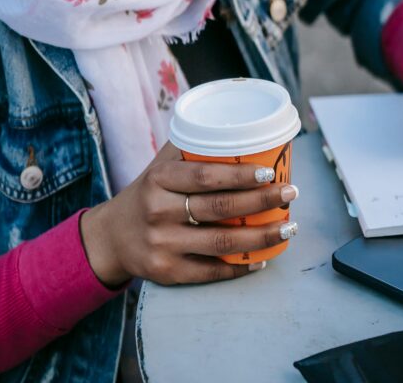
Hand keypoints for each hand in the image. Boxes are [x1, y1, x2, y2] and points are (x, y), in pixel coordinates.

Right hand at [79, 142, 298, 287]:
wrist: (112, 237)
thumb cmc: (147, 194)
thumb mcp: (158, 167)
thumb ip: (189, 149)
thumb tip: (237, 130)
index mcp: (159, 179)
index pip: (204, 175)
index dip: (239, 174)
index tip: (270, 171)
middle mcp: (159, 212)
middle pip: (219, 208)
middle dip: (261, 202)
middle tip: (290, 193)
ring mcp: (163, 245)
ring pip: (221, 242)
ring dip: (261, 237)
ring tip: (287, 227)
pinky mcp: (167, 273)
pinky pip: (211, 270)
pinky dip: (240, 265)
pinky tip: (261, 257)